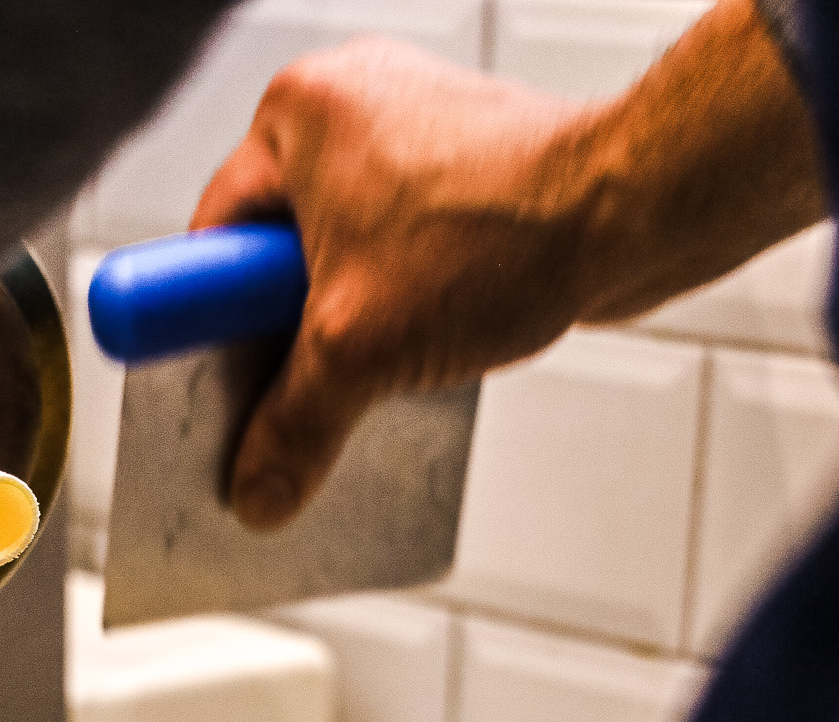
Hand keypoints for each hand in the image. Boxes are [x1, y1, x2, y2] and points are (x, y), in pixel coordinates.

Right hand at [193, 39, 596, 529]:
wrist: (631, 211)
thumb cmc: (499, 235)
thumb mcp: (360, 353)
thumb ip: (293, 428)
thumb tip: (255, 494)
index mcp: (294, 115)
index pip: (211, 238)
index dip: (208, 324)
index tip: (211, 386)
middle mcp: (346, 110)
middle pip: (274, 259)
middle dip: (286, 340)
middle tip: (293, 398)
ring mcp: (408, 136)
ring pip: (342, 266)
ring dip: (348, 337)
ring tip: (365, 383)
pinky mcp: (461, 174)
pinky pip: (400, 261)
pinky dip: (401, 317)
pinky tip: (416, 362)